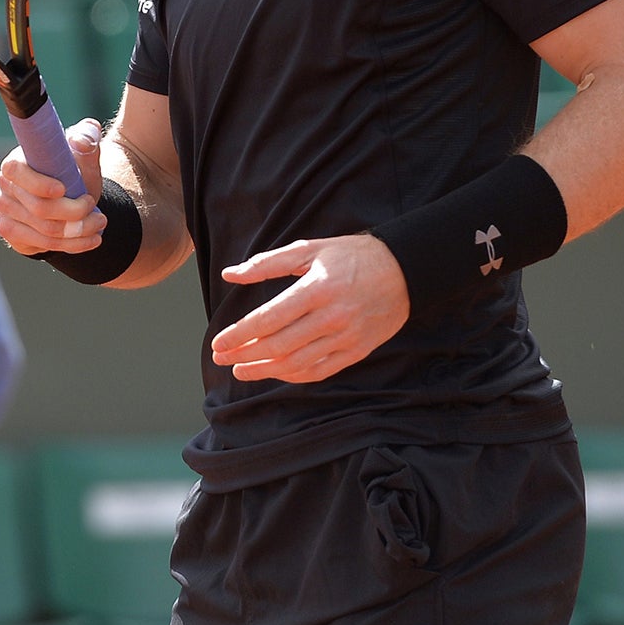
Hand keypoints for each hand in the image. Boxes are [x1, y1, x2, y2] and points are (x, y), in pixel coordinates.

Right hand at [0, 119, 107, 257]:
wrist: (69, 195)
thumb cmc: (72, 169)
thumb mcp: (82, 153)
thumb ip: (87, 138)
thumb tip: (81, 141)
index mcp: (16, 162)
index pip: (17, 173)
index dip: (39, 184)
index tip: (63, 189)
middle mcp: (5, 187)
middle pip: (39, 209)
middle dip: (75, 214)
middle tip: (98, 212)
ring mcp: (5, 212)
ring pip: (45, 231)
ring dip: (79, 232)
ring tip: (100, 224)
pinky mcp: (11, 233)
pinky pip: (44, 244)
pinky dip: (72, 245)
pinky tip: (89, 239)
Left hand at [210, 233, 408, 383]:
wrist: (405, 271)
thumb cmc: (351, 256)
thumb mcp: (309, 249)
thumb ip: (267, 263)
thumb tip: (229, 274)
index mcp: (316, 289)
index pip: (268, 319)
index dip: (239, 334)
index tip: (218, 343)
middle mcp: (332, 317)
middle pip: (279, 345)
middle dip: (244, 355)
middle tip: (221, 358)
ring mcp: (346, 338)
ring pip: (297, 363)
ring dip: (264, 370)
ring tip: (240, 370)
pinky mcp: (358, 351)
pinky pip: (320, 370)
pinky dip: (294, 376)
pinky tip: (274, 373)